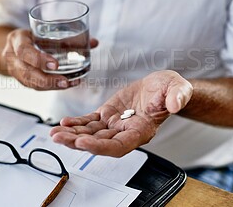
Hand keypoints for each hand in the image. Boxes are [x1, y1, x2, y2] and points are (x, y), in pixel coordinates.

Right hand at [2, 29, 97, 89]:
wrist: (14, 43)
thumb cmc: (33, 34)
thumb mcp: (45, 29)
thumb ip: (68, 36)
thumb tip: (94, 42)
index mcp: (16, 39)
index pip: (24, 51)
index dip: (39, 59)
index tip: (55, 65)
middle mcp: (12, 56)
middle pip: (26, 72)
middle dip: (46, 79)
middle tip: (65, 81)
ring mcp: (15, 70)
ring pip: (30, 83)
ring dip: (50, 86)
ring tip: (68, 85)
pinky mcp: (22, 79)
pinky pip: (35, 86)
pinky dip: (51, 87)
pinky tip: (67, 85)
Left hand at [50, 70, 192, 156]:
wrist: (161, 87)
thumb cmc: (170, 90)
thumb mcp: (177, 88)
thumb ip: (177, 96)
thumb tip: (175, 104)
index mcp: (141, 131)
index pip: (119, 145)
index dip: (101, 146)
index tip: (83, 143)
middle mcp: (125, 131)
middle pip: (99, 142)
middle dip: (78, 142)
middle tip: (58, 138)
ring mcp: (115, 124)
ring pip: (90, 133)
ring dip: (72, 134)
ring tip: (54, 133)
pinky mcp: (107, 114)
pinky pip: (90, 121)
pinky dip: (76, 123)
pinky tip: (64, 123)